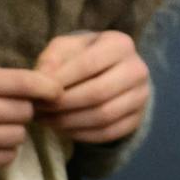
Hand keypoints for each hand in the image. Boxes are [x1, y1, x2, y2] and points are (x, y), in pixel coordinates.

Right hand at [0, 63, 62, 179]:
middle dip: (24, 112)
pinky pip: (4, 159)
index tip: (58, 91)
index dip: (46, 86)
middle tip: (10, 112)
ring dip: (15, 133)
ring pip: (17, 137)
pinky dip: (4, 152)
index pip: (20, 82)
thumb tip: (44, 86)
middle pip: (23, 112)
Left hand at [35, 29, 150, 144]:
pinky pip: (108, 133)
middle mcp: (137, 69)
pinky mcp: (136, 119)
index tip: (38, 91)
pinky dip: (81, 134)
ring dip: (70, 122)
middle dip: (63, 105)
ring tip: (47, 120)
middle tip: (39, 110)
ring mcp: (141, 96)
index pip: (88, 64)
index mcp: (121, 44)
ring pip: (103, 116)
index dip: (61, 81)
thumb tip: (43, 80)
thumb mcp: (65, 48)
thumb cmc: (82, 56)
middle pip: (98, 93)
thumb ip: (52, 59)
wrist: (109, 72)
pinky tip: (63, 129)